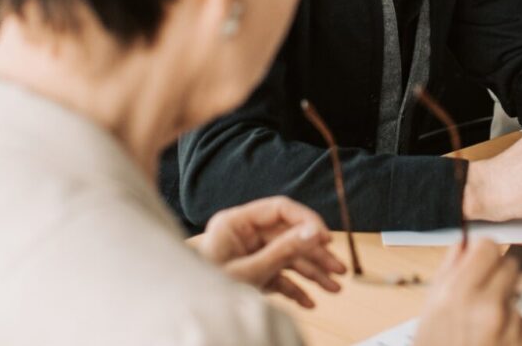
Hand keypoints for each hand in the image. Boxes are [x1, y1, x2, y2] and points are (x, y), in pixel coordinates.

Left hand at [186, 196, 346, 308]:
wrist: (182, 311)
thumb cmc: (203, 289)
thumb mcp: (249, 272)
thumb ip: (283, 251)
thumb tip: (314, 232)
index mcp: (236, 223)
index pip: (280, 210)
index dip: (307, 221)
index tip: (326, 238)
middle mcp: (244, 236)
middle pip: (289, 237)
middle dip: (316, 255)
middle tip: (339, 269)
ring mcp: (248, 256)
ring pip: (288, 258)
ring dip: (312, 274)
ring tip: (333, 289)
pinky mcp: (251, 274)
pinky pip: (278, 277)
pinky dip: (294, 289)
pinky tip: (310, 301)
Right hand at [416, 239, 521, 345]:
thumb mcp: (430, 311)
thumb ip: (449, 272)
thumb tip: (464, 243)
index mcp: (458, 296)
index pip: (488, 247)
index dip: (483, 252)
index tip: (480, 260)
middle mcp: (487, 308)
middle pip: (510, 263)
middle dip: (498, 274)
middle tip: (486, 291)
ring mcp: (512, 327)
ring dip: (518, 291)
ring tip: (502, 307)